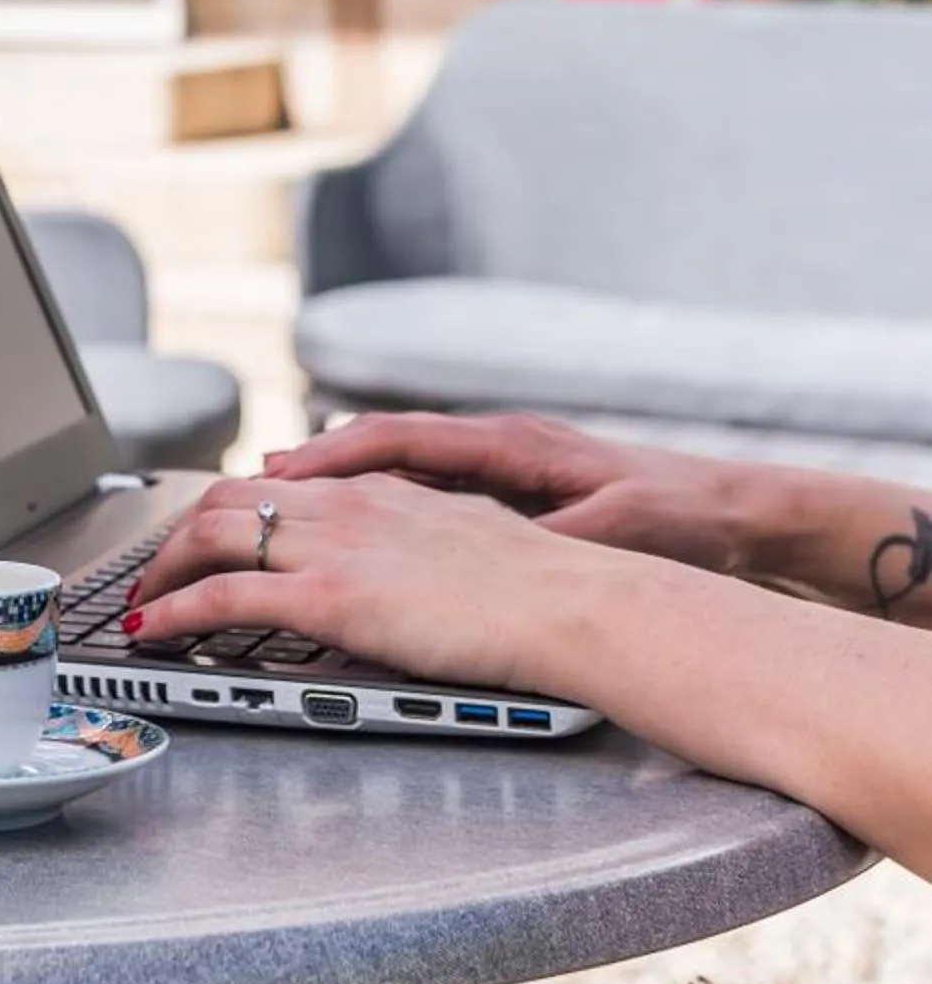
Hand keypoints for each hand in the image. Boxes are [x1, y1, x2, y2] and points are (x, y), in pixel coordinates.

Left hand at [126, 471, 595, 692]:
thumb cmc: (541, 589)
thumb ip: (416, 549)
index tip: (203, 536)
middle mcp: (347, 504)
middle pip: (230, 498)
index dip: (229, 509)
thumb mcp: (464, 546)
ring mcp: (335, 546)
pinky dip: (174, 609)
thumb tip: (395, 575)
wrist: (572, 603)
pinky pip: (224, 594)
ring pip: (213, 533)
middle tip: (155, 571)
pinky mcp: (330, 597)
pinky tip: (149, 630)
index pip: (280, 483)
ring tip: (140, 601)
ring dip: (163, 568)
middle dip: (179, 536)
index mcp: (380, 491)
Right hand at [262, 413, 760, 577]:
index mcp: (513, 444)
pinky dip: (379, 503)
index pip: (404, 436)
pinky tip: (351, 531)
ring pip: (401, 467)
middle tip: (249, 489)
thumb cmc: (679, 517)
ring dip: (340, 484)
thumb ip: (551, 536)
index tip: (282, 470)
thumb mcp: (614, 528)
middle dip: (316, 464)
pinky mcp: (516, 495)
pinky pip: (427, 492)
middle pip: (386, 445)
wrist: (735, 513)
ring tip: (277, 508)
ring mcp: (505, 468)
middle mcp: (499, 446)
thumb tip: (498, 547)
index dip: (337, 451)